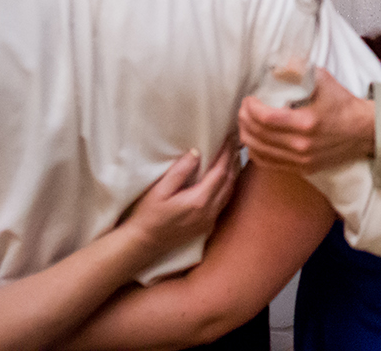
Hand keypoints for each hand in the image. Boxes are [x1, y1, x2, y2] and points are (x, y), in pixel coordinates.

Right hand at [123, 140, 240, 257]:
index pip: (220, 171)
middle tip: (235, 142)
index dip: (226, 153)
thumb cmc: (149, 215)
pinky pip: (224, 202)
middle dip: (233, 160)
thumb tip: (196, 153)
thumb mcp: (159, 191)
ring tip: (233, 155)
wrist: (144, 243)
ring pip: (230, 192)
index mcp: (199, 200)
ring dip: (233, 173)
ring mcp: (210, 220)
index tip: (229, 137)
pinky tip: (225, 178)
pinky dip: (228, 186)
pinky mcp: (207, 226)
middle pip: (230, 181)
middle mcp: (209, 211)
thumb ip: (179, 172)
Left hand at [238, 68, 374, 172]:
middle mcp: (302, 145)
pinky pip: (268, 163)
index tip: (249, 98)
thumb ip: (297, 71)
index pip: (265, 118)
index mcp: (307, 122)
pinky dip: (256, 152)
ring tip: (246, 122)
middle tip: (244, 108)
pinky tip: (254, 140)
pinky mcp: (302, 169)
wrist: (364, 131)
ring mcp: (302, 160)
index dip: (250, 108)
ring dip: (247, 135)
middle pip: (258, 135)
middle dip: (245, 119)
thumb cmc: (343, 104)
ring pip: (259, 151)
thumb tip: (274, 67)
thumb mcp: (323, 80)